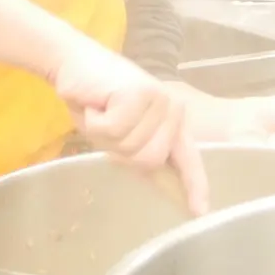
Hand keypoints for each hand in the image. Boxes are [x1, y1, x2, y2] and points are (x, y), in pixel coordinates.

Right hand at [49, 41, 208, 214]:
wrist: (74, 63)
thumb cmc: (98, 101)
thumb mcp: (122, 133)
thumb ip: (141, 152)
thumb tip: (160, 181)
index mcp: (173, 122)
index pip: (187, 158)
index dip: (193, 185)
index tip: (200, 211)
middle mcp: (173, 110)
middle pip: (148, 160)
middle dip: (120, 151)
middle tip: (108, 125)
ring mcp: (160, 100)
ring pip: (130, 147)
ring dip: (104, 135)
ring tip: (102, 111)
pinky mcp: (140, 93)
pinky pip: (114, 131)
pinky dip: (96, 122)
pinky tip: (97, 103)